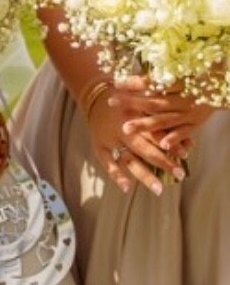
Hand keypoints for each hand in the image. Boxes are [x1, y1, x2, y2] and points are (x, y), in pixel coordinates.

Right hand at [86, 78, 187, 194]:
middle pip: (145, 148)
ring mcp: (109, 138)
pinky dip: (116, 175)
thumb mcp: (144, 102)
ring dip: (144, 174)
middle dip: (163, 162)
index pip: (155, 131)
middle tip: (180, 175)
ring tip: (158, 189)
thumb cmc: (127, 99)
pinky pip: (106, 161)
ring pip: (128, 158)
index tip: (185, 154)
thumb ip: (164, 120)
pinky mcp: (98, 145)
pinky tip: (127, 188)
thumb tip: (189, 141)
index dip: (170, 143)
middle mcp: (123, 128)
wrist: (94, 95)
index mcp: (135, 114)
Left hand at [111, 74, 213, 157]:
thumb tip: (125, 80)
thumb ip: (154, 79)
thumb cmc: (192, 83)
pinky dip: (174, 139)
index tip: (116, 83)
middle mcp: (180, 99)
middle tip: (111, 102)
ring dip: (145, 125)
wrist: (217, 92)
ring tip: (126, 128)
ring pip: (163, 119)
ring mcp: (187, 113)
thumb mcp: (176, 76)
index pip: (153, 82)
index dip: (135, 82)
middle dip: (132, 103)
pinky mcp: (193, 125)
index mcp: (176, 84)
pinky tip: (162, 145)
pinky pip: (183, 133)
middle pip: (153, 101)